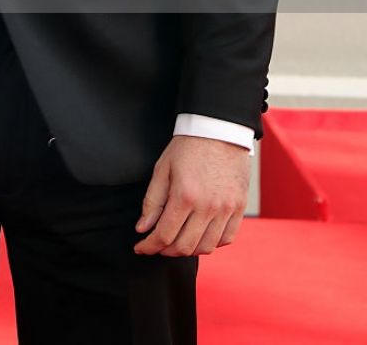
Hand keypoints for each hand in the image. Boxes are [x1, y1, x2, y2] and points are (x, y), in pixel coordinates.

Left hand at [134, 135, 248, 256]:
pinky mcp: (239, 207)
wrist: (219, 129)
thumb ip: (152, 202)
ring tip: (177, 240)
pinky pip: (226, 238)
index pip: (164, 236)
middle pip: (185, 247)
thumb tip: (143, 229)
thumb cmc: (187, 146)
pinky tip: (200, 235)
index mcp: (185, 196)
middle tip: (157, 244)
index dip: (149, 246)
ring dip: (189, 249)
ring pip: (206, 247)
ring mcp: (227, 209)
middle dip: (166, 250)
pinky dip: (211, 243)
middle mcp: (208, 207)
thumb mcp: (162, 169)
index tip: (140, 248)